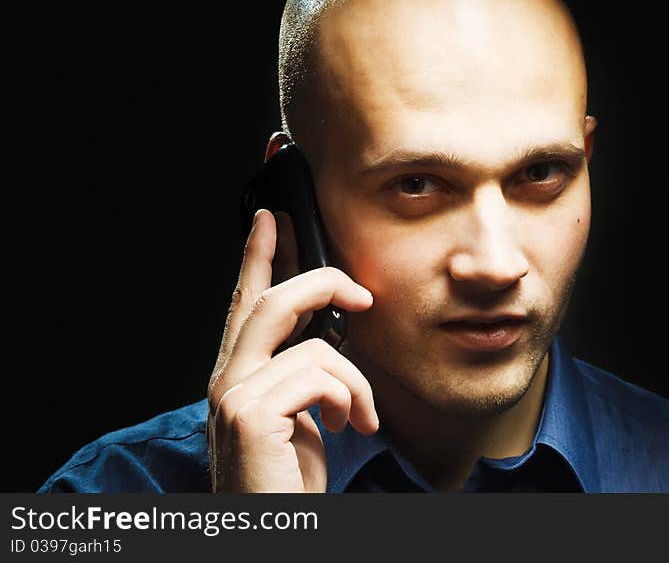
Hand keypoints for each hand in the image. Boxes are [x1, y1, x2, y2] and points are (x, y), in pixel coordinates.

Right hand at [207, 209, 377, 491]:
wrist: (273, 529)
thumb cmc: (288, 482)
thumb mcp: (300, 419)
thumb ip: (301, 376)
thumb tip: (330, 342)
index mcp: (237, 377)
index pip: (244, 303)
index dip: (258, 257)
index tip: (272, 219)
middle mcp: (227, 381)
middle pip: (272, 302)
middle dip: (322, 283)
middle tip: (361, 293)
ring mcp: (234, 397)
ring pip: (312, 345)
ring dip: (355, 382)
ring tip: (359, 416)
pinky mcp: (252, 416)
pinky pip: (321, 375)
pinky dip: (350, 398)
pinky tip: (348, 426)